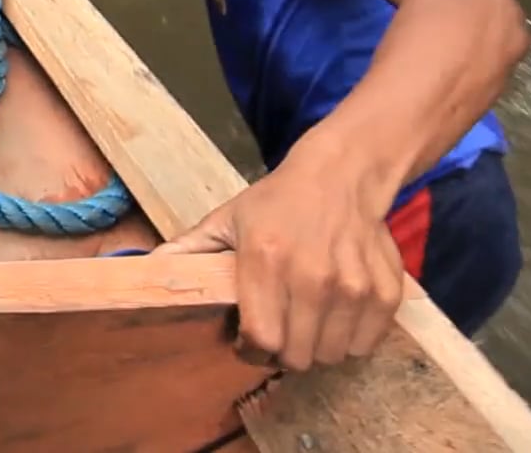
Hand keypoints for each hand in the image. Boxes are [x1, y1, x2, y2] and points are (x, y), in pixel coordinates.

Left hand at [152, 141, 405, 371]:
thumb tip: (146, 267)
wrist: (343, 175)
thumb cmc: (278, 201)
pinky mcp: (385, 293)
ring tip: (307, 324)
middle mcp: (312, 277)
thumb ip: (190, 248)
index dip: (251, 352)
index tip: (248, 345)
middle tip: (280, 333)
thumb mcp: (228, 218)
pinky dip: (349, 340)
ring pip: (331, 355)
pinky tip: (336, 316)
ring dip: (316, 349)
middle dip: (282, 353)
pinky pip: (364, 345)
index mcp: (265, 260)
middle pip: (296, 356)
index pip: (262, 340)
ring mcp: (353, 287)